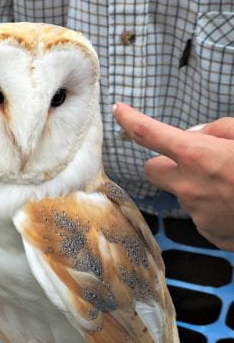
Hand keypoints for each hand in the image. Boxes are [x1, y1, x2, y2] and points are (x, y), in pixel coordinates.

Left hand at [113, 103, 233, 250]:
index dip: (131, 120)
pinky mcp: (210, 233)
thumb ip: (219, 129)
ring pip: (182, 192)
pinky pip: (202, 214)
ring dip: (198, 185)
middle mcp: (189, 186)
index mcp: (198, 156)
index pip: (149, 134)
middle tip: (194, 158)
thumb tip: (196, 134)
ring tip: (233, 184)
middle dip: (167, 162)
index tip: (119, 110)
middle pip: (153, 169)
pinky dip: (216, 207)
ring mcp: (198, 213)